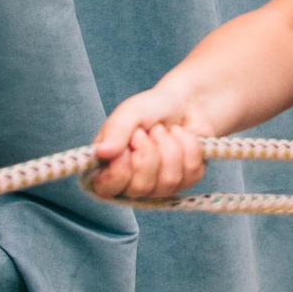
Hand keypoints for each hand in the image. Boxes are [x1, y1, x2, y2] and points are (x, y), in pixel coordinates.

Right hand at [87, 85, 212, 200]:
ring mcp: (160, 187)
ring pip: (169, 180)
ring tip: (164, 131)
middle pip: (141, 186)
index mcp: (107, 170)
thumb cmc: (151, 108)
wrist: (184, 102)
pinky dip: (188, 145)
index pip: (106, 189)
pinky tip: (180, 136)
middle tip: (149, 132)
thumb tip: (102, 152)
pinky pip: (191, 172)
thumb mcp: (130, 112)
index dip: (120, 168)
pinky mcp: (186, 182)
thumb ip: (114, 129)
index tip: (131, 139)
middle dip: (149, 151)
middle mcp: (131, 184)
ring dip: (169, 145)